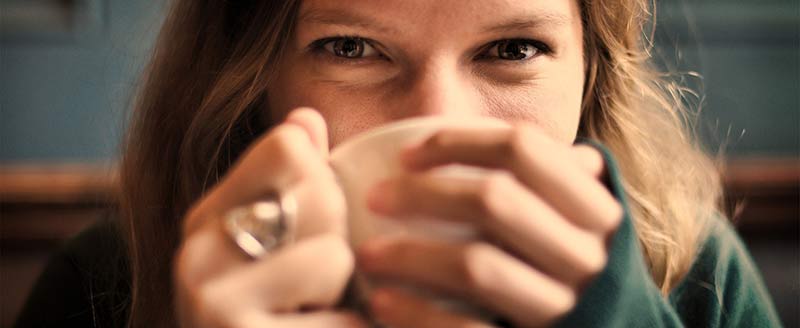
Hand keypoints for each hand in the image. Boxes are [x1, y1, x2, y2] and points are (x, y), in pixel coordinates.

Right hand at [174, 108, 366, 327]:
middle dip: (340, 238)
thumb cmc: (278, 315)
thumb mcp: (275, 246)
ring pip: (334, 256)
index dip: (325, 182)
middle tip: (315, 283)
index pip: (289, 146)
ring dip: (347, 292)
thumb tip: (308, 117)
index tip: (313, 224)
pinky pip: (345, 319)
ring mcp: (214, 305)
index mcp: (206, 217)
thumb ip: (290, 182)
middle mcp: (195, 253)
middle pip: (319, 195)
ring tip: (314, 315)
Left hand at [360, 125, 622, 327]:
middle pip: (495, 201)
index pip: (523, 148)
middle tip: (374, 198)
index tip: (406, 154)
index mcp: (595, 210)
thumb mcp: (575, 220)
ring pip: (477, 267)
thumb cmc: (569, 271)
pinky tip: (383, 302)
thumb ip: (550, 177)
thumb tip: (494, 134)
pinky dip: (418, 314)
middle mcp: (587, 255)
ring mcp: (563, 307)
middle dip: (422, 194)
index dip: (458, 142)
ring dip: (410, 255)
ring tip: (367, 254)